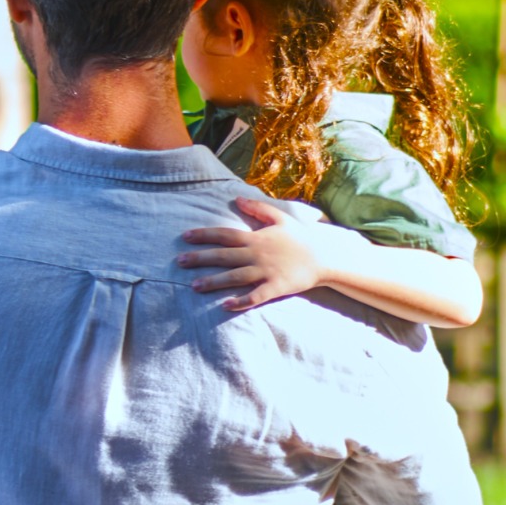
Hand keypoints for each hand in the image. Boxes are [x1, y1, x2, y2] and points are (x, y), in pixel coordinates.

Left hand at [178, 197, 342, 310]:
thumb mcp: (280, 218)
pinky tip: (224, 305)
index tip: (185, 237)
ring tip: (194, 286)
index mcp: (256, 238)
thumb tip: (237, 199)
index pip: (224, 235)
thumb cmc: (300, 238)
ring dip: (214, 282)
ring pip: (235, 277)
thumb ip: (258, 209)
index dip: (204, 235)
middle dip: (200, 258)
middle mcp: (257, 254)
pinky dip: (240, 301)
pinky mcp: (276, 287)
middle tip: (179, 261)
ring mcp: (266, 271)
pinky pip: (255, 296)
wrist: (326, 257)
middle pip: (223, 256)